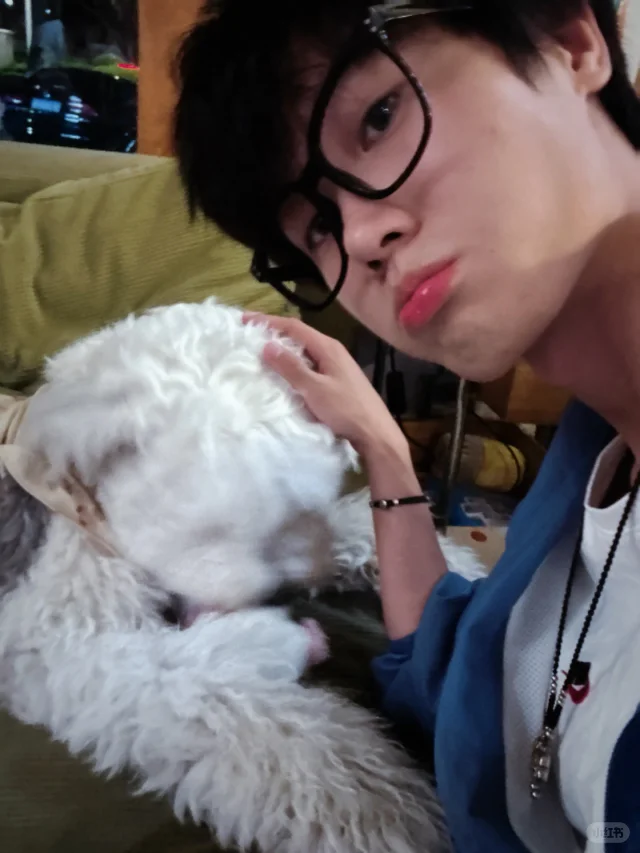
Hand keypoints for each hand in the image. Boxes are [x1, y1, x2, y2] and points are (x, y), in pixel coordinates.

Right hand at [243, 313, 405, 456]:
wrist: (375, 433)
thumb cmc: (346, 409)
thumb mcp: (315, 389)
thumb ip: (291, 367)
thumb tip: (267, 345)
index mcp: (328, 348)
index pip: (294, 327)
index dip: (269, 322)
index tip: (246, 320)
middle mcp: (333, 352)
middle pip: (300, 336)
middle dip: (275, 334)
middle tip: (250, 336)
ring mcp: (336, 366)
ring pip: (305, 352)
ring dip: (284, 351)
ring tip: (261, 353)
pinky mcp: (337, 381)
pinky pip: (310, 366)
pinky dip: (293, 366)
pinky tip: (284, 375)